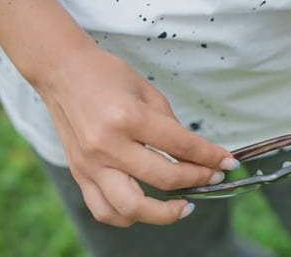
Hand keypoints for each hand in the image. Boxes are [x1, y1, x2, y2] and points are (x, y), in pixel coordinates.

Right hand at [35, 47, 238, 226]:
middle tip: (214, 177)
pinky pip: (104, 209)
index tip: (228, 163)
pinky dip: (128, 217)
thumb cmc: (107, 76)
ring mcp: (91, 164)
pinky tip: (146, 209)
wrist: (62, 72)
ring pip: (131, 207)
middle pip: (164, 179)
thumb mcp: (149, 93)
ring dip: (164, 214)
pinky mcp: (80, 174)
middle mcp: (109, 146)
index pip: (181, 146)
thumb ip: (171, 127)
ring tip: (183, 206)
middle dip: (199, 180)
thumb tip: (195, 155)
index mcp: (129, 118)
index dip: (211, 157)